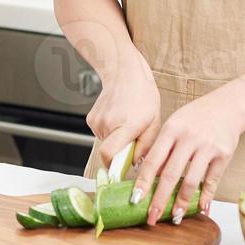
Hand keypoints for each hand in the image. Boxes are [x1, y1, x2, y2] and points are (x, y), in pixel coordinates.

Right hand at [85, 51, 160, 165]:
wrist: (125, 73)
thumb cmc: (143, 96)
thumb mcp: (155, 122)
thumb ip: (146, 146)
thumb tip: (135, 164)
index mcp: (126, 125)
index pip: (109, 154)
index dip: (113, 167)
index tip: (121, 171)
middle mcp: (108, 123)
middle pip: (108, 152)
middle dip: (120, 153)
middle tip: (132, 141)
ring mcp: (97, 121)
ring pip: (105, 143)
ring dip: (115, 141)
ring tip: (126, 124)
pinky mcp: (90, 119)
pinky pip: (100, 135)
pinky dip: (109, 133)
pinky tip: (118, 119)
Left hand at [132, 91, 243, 224]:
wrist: (228, 106)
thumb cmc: (196, 117)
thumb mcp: (174, 125)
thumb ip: (163, 148)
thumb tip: (150, 177)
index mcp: (172, 129)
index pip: (153, 160)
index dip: (144, 182)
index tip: (136, 199)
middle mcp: (189, 138)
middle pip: (170, 174)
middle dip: (160, 199)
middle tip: (152, 217)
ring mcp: (207, 146)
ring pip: (191, 180)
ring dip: (182, 202)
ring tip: (175, 216)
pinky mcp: (223, 154)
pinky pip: (212, 180)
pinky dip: (206, 197)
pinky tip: (201, 209)